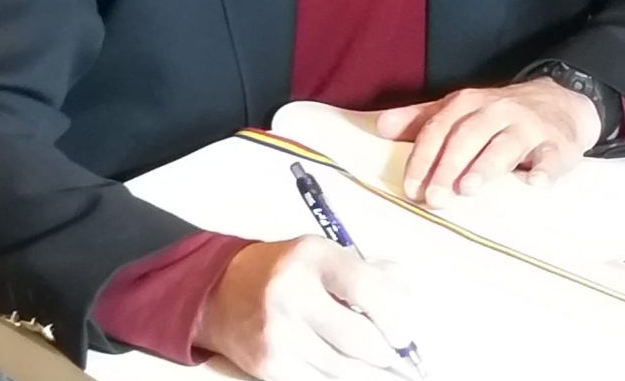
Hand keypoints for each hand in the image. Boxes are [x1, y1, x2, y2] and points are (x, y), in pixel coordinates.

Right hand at [195, 237, 419, 380]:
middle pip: (359, 338)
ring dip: (368, 370)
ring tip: (377, 364)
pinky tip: (348, 369)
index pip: (367, 289)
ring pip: (343, 368)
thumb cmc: (282, 272)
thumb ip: (368, 272)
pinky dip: (339, 377)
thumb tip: (407, 299)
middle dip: (386, 352)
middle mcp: (292, 294)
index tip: (403, 330)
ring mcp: (278, 334)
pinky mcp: (269, 366)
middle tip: (396, 354)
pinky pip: (319, 380)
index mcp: (312, 258)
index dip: (395, 315)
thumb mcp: (323, 255)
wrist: (218, 294)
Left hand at [374, 78, 599, 205]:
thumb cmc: (501, 115)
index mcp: (470, 104)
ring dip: (487, 165)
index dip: (423, 157)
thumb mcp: (461, 110)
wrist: (561, 102)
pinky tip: (535, 183)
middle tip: (435, 198)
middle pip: (468, 136)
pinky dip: (544, 169)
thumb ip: (422, 119)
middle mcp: (498, 111)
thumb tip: (381, 126)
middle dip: (449, 167)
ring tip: (470, 187)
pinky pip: (551, 156)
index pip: (440, 128)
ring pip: (506, 144)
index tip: (411, 187)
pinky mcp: (557, 145)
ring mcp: (529, 127)